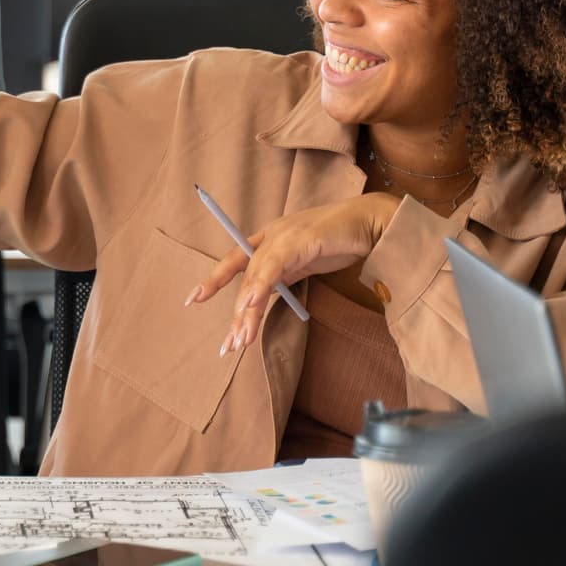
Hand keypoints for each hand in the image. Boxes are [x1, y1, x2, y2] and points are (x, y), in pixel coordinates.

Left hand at [187, 194, 396, 354]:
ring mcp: (283, 235)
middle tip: (229, 345)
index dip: (215, 279)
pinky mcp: (298, 240)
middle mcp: (270, 235)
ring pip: (256, 276)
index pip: (235, 261)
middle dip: (238, 314)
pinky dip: (261, 286)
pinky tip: (251, 305)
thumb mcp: (305, 262)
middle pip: (245, 277)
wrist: (371, 221)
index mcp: (269, 239)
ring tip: (241, 338)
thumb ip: (284, 275)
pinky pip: (273, 266)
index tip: (193, 299)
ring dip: (249, 310)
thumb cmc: (341, 240)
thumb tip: (264, 298)